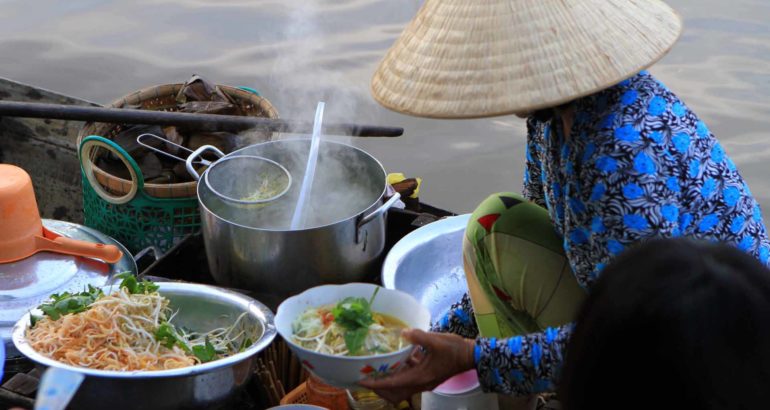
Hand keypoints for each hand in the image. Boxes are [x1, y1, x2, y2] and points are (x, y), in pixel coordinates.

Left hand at [358, 329, 474, 402]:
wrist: (471, 355)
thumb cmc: (454, 349)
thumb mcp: (436, 341)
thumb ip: (419, 337)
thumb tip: (403, 332)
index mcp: (420, 378)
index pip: (393, 384)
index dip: (376, 384)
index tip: (362, 381)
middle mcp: (420, 384)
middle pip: (395, 394)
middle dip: (380, 389)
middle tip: (367, 379)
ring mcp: (424, 382)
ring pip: (401, 389)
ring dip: (388, 383)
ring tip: (377, 371)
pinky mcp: (427, 377)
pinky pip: (409, 380)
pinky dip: (399, 374)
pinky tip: (397, 360)